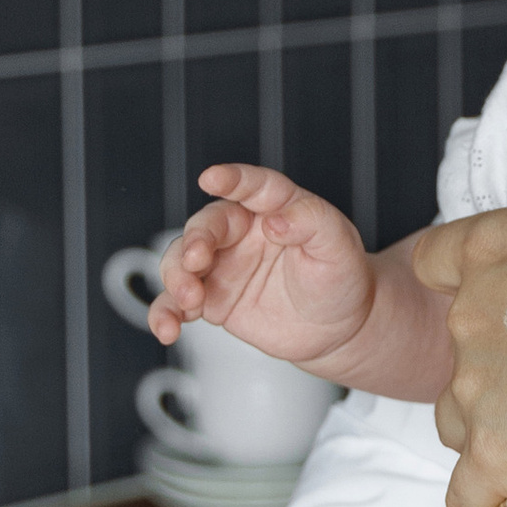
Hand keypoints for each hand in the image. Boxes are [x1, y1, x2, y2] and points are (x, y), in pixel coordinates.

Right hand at [151, 164, 374, 366]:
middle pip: (206, 226)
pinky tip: (168, 328)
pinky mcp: (211, 299)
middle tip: (198, 261)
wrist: (339, 326)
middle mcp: (242, 232)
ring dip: (176, 278)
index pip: (253, 186)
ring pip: (181, 262)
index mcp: (275, 208)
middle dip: (195, 241)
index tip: (211, 178)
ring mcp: (222, 265)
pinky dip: (165, 313)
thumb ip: (312, 222)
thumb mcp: (338, 246)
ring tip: (190, 299)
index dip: (232, 179)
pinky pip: (177, 302)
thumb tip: (277, 221)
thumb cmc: (340, 277)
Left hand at [414, 124, 506, 506]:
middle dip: (491, 347)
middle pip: (455, 339)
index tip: (496, 276)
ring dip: (487, 414)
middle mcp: (467, 328)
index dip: (467, 263)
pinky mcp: (497, 465)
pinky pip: (466, 496)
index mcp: (489, 256)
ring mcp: (478, 400)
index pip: (442, 254)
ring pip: (458, 410)